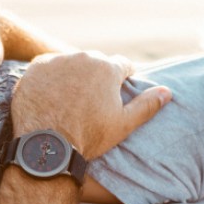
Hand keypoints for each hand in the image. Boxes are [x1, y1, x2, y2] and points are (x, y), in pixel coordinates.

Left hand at [12, 52, 170, 159]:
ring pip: (72, 64)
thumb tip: (167, 92)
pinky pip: (49, 68)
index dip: (123, 80)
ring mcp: (57, 60)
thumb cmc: (88, 137)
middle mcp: (83, 57)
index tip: (118, 93)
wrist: (46, 146)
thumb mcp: (123, 124)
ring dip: (74, 76)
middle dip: (98, 77)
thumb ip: (147, 105)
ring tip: (69, 101)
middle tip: (92, 101)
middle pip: (97, 63)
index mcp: (108, 68)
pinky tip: (51, 97)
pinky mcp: (35, 68)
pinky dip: (51, 79)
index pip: (124, 66)